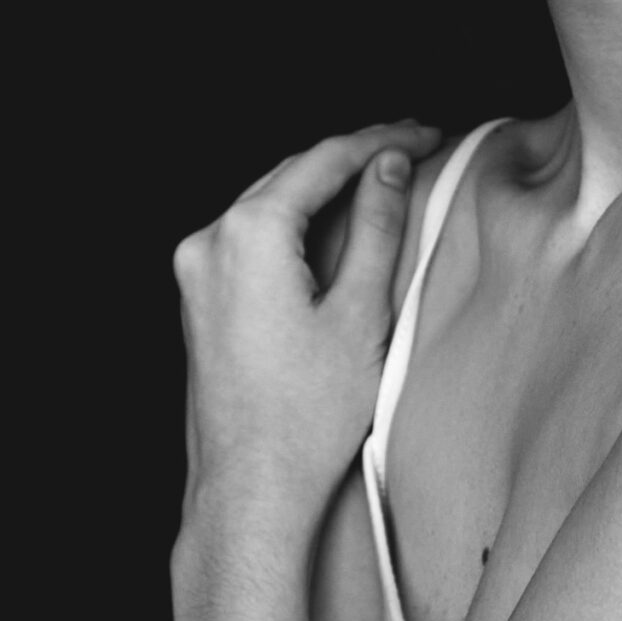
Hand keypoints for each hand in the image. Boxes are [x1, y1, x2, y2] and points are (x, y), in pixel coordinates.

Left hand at [172, 120, 441, 532]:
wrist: (251, 486)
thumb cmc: (307, 415)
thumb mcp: (361, 312)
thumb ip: (376, 228)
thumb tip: (388, 168)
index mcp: (248, 234)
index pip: (324, 159)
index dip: (381, 140)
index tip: (426, 135)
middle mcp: (209, 241)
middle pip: (290, 173)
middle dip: (351, 156)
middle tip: (411, 146)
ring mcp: (195, 270)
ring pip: (267, 201)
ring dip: (322, 187)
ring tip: (380, 179)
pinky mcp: (198, 298)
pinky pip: (249, 235)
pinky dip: (294, 221)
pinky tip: (331, 226)